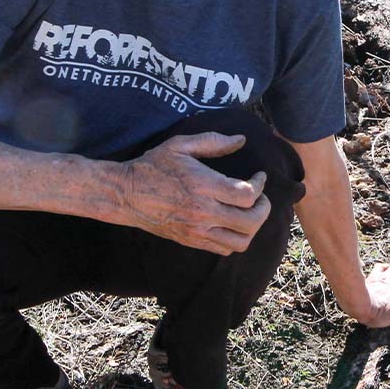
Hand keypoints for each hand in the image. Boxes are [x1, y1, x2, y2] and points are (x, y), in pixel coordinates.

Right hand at [121, 133, 269, 253]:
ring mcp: (197, 230)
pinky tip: (231, 222)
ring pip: (241, 241)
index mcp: (203, 186)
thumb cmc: (153, 166)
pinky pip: (224, 249)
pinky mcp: (191, 241)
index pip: (247, 195)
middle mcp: (203, 212)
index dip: (260, 186)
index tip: (259, 177)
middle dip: (263, 208)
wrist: (126, 195)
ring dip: (252, 227)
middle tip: (260, 197)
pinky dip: (236, 238)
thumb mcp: (180, 145)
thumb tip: (240, 140)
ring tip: (248, 212)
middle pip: (250, 221)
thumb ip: (213, 141)